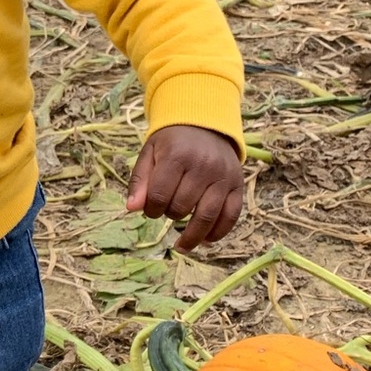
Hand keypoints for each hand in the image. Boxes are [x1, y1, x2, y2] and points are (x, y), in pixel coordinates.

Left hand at [126, 125, 243, 251]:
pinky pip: (231, 216)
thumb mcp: (150, 154)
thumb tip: (132, 209)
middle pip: (182, 207)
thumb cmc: (172, 143)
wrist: (205, 125)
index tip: (149, 209)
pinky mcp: (238, 186)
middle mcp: (204, 166)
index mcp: (178, 156)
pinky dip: (218, 232)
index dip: (150, 209)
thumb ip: (140, 181)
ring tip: (181, 246)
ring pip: (207, 216)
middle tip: (166, 211)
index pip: (159, 194)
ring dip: (192, 236)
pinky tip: (206, 240)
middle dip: (169, 215)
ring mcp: (223, 177)